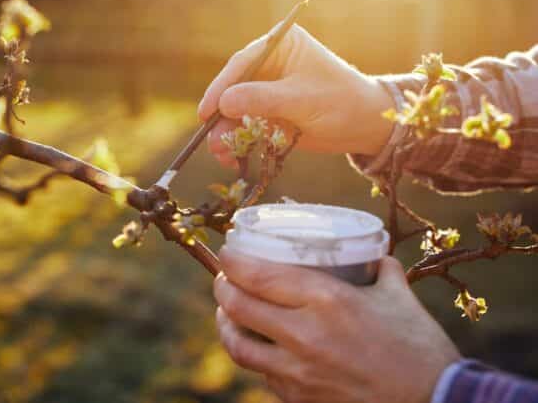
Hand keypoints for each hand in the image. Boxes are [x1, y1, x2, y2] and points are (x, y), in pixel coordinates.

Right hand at [198, 25, 395, 167]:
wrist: (364, 126)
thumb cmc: (341, 102)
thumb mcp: (302, 100)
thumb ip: (263, 99)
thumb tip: (224, 102)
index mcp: (279, 45)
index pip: (242, 63)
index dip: (221, 86)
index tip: (207, 111)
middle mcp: (268, 63)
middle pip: (232, 88)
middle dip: (221, 116)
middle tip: (212, 140)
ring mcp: (266, 89)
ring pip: (234, 110)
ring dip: (226, 133)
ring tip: (222, 155)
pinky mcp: (266, 112)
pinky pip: (243, 125)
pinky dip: (237, 142)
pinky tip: (233, 158)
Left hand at [213, 251, 460, 402]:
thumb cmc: (420, 348)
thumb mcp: (399, 297)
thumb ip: (381, 270)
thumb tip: (374, 255)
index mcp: (327, 300)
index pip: (258, 275)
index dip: (232, 261)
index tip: (228, 253)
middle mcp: (304, 335)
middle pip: (237, 307)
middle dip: (222, 288)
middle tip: (225, 279)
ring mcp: (298, 372)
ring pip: (238, 346)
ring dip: (225, 325)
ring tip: (228, 313)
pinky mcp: (299, 399)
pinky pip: (262, 374)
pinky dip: (256, 356)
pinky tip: (261, 346)